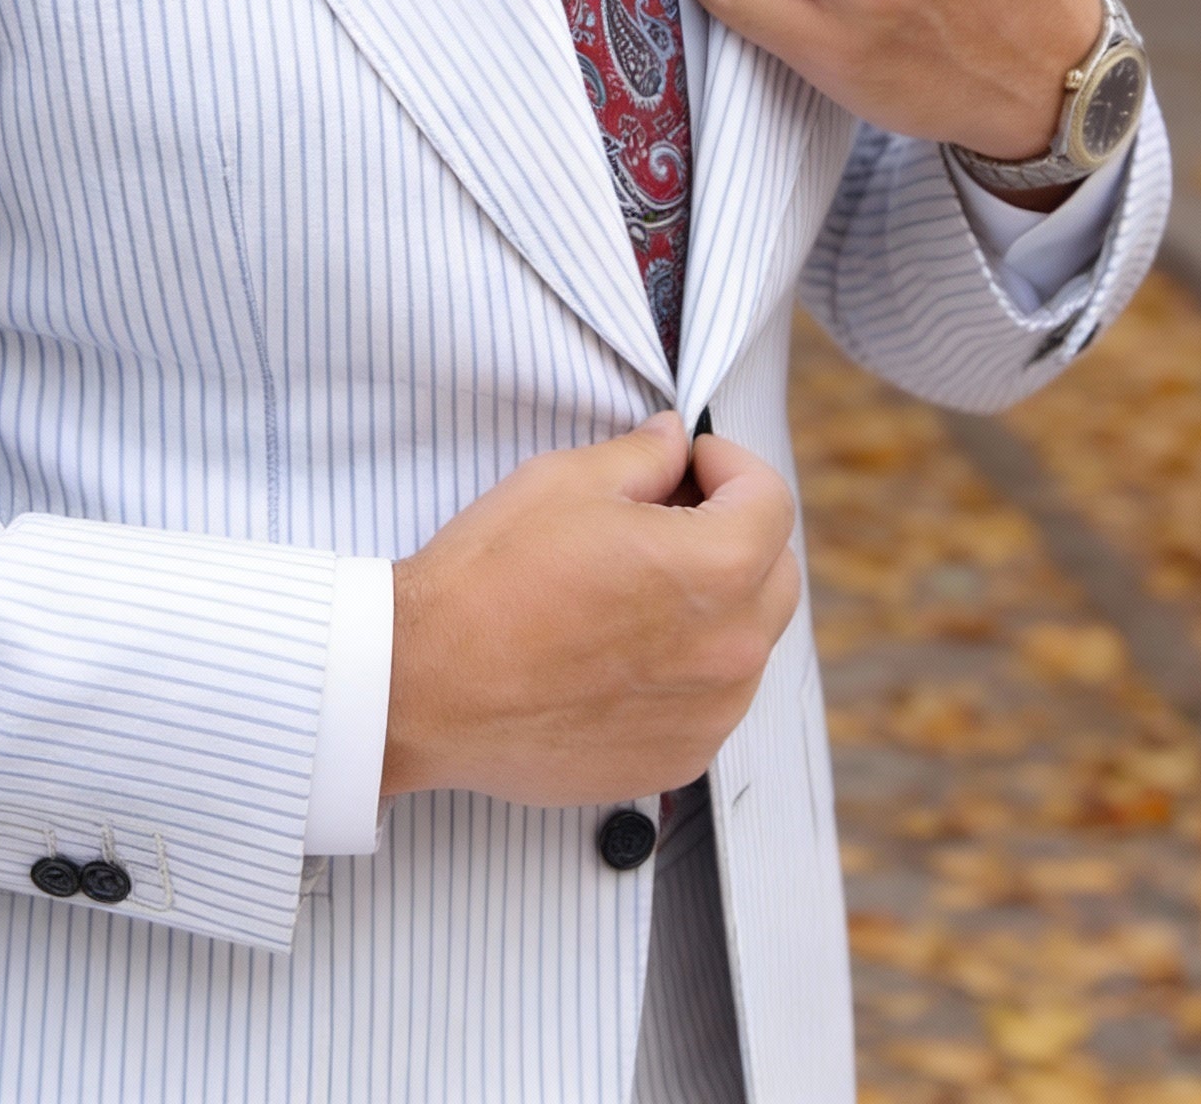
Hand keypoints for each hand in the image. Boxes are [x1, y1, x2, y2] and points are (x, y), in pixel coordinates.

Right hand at [380, 413, 800, 805]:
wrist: (422, 684)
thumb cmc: (488, 580)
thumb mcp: (565, 480)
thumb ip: (643, 455)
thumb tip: (673, 441)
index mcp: (714, 570)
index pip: (771, 501)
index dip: (731, 465)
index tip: (692, 463)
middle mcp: (730, 651)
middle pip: (777, 573)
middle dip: (737, 532)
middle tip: (670, 515)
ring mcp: (707, 715)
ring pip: (748, 642)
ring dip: (717, 605)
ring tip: (638, 589)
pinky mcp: (675, 760)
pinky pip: (712, 700)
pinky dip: (688, 669)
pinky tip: (620, 650)